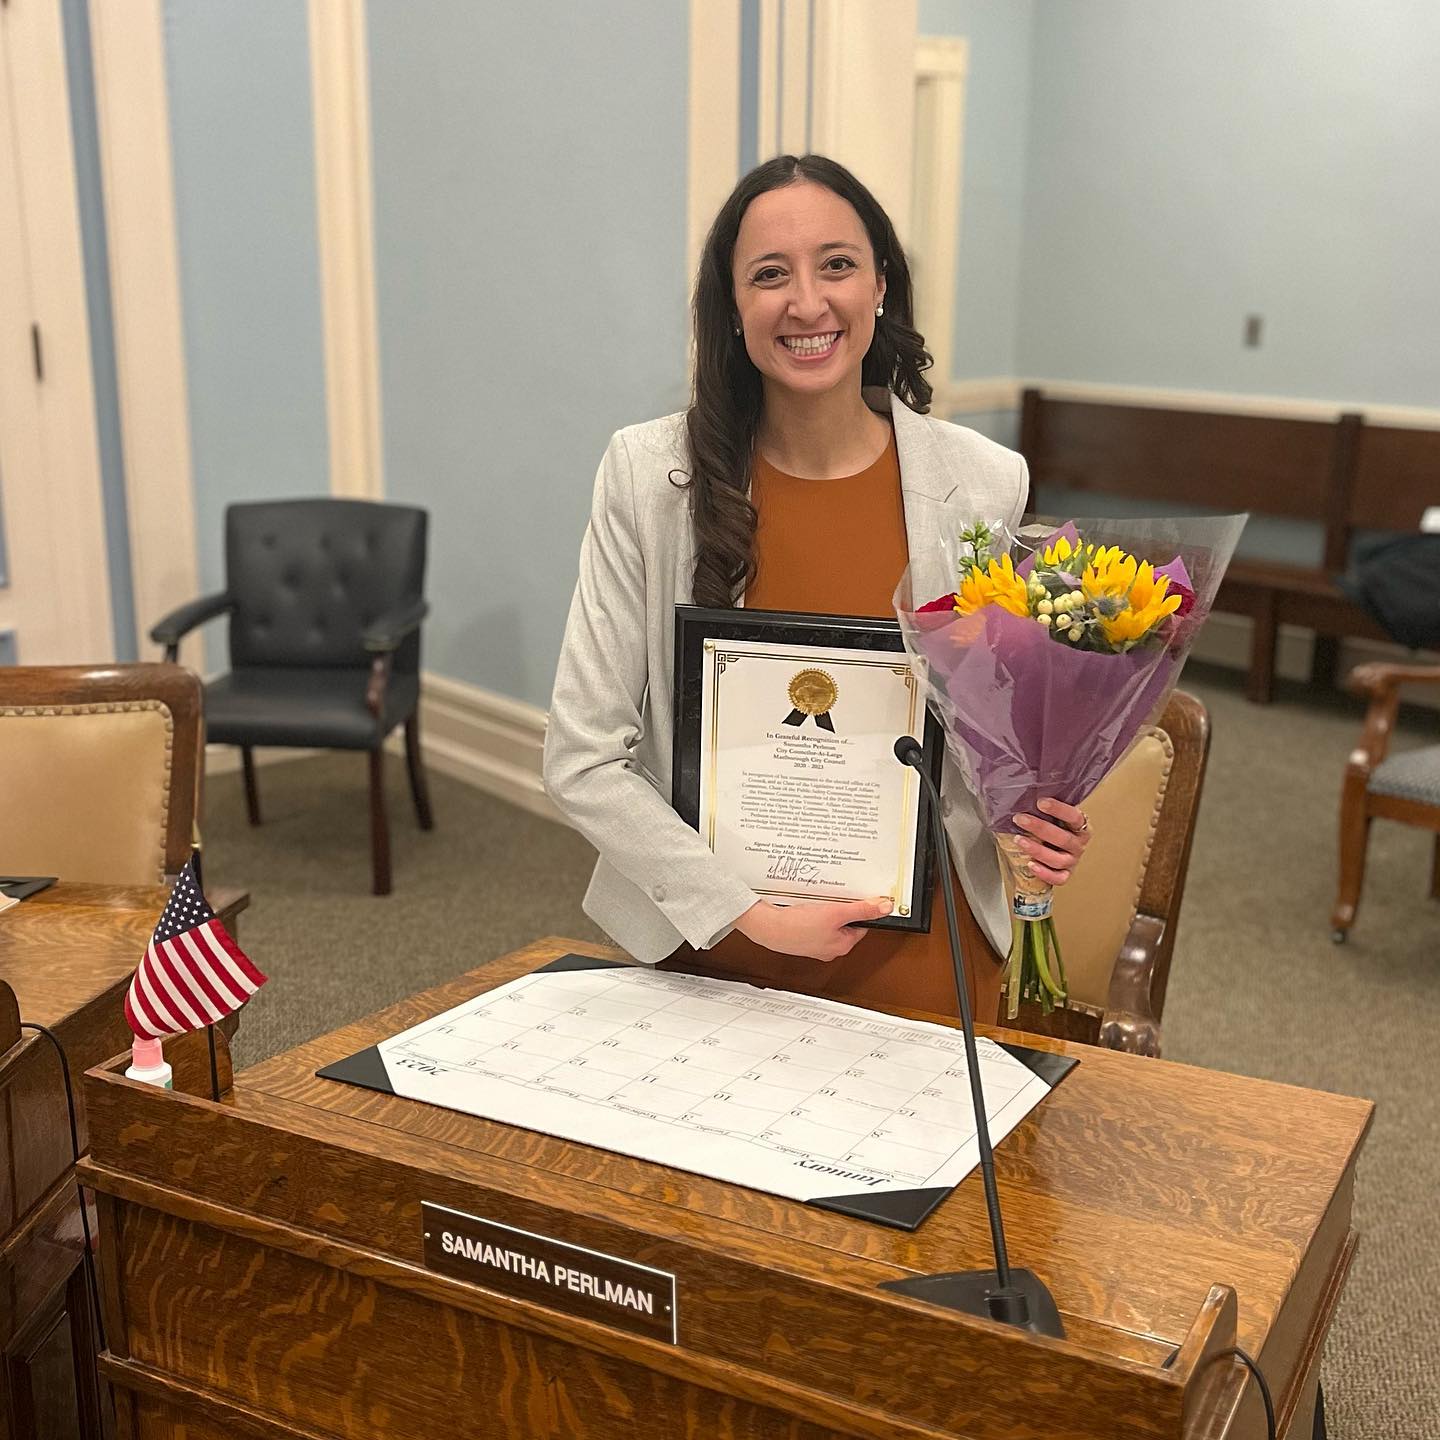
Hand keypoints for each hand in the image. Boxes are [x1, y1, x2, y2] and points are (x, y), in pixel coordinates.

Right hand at [733, 897, 892, 961]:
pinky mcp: (802, 937)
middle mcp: (830, 948)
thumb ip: (862, 910)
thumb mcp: (836, 913)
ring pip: (828, 921)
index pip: (862, 926)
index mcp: (842, 946)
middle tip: (834, 899)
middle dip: (840, 908)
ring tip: (818, 903)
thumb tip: (884, 908)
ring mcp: (815, 943)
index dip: (860, 910)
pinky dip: (812, 912)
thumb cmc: (798, 927)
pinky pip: (814, 922)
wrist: (768, 928)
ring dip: (825, 909)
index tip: (856, 899)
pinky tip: (805, 906)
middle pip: (845, 923)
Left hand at [1012, 798, 1091, 885]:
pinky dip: (1045, 873)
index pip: (1074, 817)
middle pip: (1063, 839)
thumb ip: (1045, 807)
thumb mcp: (1053, 815)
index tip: (1040, 802)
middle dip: (1040, 828)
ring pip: (1059, 859)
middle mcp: (1079, 844)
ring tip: (1019, 840)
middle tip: (1020, 819)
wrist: (1054, 848)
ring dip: (1037, 850)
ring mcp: (1073, 861)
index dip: (1059, 810)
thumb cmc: (1052, 827)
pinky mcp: (1066, 874)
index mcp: (1081, 826)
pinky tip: (1030, 864)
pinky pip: (1058, 878)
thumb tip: (1023, 792)